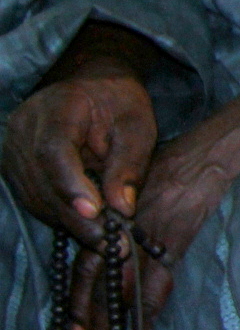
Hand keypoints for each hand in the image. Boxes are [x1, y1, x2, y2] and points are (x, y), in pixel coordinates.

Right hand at [3, 64, 156, 241]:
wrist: (94, 88)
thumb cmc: (119, 103)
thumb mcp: (137, 126)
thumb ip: (129, 164)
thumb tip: (122, 208)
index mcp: (57, 107)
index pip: (53, 150)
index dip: (71, 184)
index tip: (94, 212)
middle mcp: (24, 128)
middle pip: (41, 179)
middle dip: (74, 214)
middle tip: (107, 241)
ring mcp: (13, 148)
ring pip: (34, 194)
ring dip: (66, 220)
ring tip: (102, 239)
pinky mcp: (14, 166)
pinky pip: (32, 197)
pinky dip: (58, 214)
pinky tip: (85, 225)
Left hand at [67, 93, 239, 329]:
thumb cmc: (228, 143)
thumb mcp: (178, 165)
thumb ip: (160, 199)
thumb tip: (155, 236)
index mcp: (137, 199)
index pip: (98, 252)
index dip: (85, 290)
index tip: (78, 323)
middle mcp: (138, 213)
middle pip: (102, 274)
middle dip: (93, 316)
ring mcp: (159, 223)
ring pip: (123, 285)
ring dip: (112, 324)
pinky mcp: (184, 231)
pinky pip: (157, 282)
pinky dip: (145, 312)